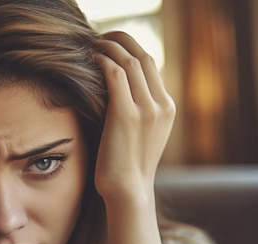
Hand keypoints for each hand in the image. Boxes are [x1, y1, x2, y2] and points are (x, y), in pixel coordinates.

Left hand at [93, 32, 175, 203]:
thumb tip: (115, 95)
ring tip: (91, 45)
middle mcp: (161, 105)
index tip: (112, 45)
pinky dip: (102, 63)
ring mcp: (147, 110)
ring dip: (108, 48)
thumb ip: (137, 113)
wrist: (128, 192)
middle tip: (99, 38)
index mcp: (167, 108)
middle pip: (143, 56)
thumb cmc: (127, 167)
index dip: (130, 48)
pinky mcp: (127, 115)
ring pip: (130, 61)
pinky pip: (115, 75)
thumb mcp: (141, 136)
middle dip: (120, 40)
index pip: (151, 65)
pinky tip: (90, 61)